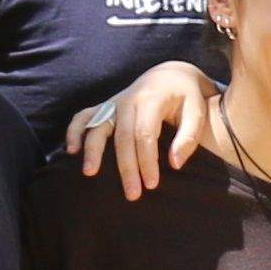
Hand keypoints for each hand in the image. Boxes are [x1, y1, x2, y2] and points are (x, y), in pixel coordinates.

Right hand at [67, 58, 217, 194]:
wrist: (171, 75)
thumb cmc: (187, 97)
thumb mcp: (198, 111)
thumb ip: (189, 137)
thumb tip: (175, 164)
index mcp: (152, 99)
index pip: (145, 134)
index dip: (147, 160)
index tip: (151, 184)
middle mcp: (129, 99)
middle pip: (123, 136)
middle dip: (126, 167)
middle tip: (132, 194)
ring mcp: (114, 102)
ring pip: (98, 125)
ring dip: (93, 149)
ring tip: (90, 173)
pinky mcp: (106, 106)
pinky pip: (85, 116)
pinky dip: (75, 131)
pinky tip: (72, 150)